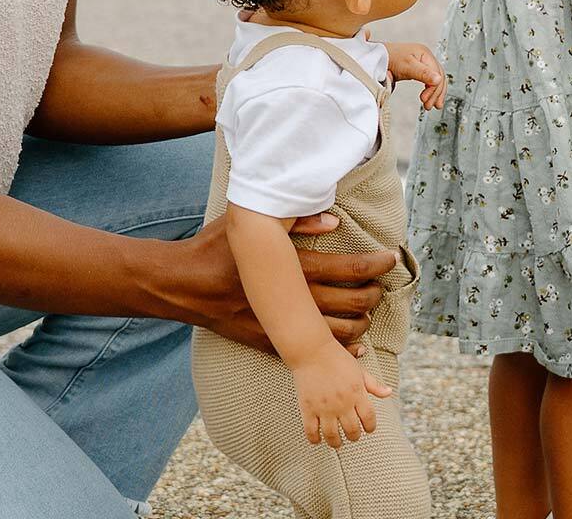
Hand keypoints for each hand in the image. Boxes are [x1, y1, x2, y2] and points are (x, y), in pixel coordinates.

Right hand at [181, 217, 393, 352]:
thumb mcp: (249, 225)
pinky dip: (339, 350)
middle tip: (379, 284)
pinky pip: (313, 352)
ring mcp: (280, 325)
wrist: (181, 285)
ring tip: (366, 308)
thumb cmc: (215, 247)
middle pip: (351, 303)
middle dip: (374, 294)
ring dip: (361, 322)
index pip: (348, 268)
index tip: (391, 257)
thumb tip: (335, 220)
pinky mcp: (269, 342)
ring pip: (338, 333)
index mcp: (289, 268)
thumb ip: (295, 221)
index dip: (375, 264)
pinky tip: (353, 344)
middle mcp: (289, 299)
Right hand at [295, 343, 392, 446]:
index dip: (371, 427)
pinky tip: (318, 440)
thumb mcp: (359, 370)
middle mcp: (342, 403)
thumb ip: (374, 385)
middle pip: (352, 430)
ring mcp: (324, 407)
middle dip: (354, 437)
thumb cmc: (338, 359)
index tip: (368, 429)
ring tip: (337, 443)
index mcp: (357, 393)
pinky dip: (315, 439)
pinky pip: (311, 431)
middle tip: (353, 436)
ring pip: (332, 435)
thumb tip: (389, 393)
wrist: (312, 350)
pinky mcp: (308, 408)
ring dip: (336, 443)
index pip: (369, 418)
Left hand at [384, 41, 445, 109]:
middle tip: (429, 106)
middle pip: (438, 77)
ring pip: (435, 79)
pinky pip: (429, 80)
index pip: (437, 74)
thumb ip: (423, 73)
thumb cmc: (389, 58)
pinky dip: (430, 90)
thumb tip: (438, 80)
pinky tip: (428, 97)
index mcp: (425, 54)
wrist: (376, 57)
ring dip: (435, 93)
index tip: (424, 99)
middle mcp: (426, 57)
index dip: (433, 88)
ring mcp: (422, 63)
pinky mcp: (417, 69)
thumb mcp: (407, 66)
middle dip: (436, 93)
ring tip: (430, 105)